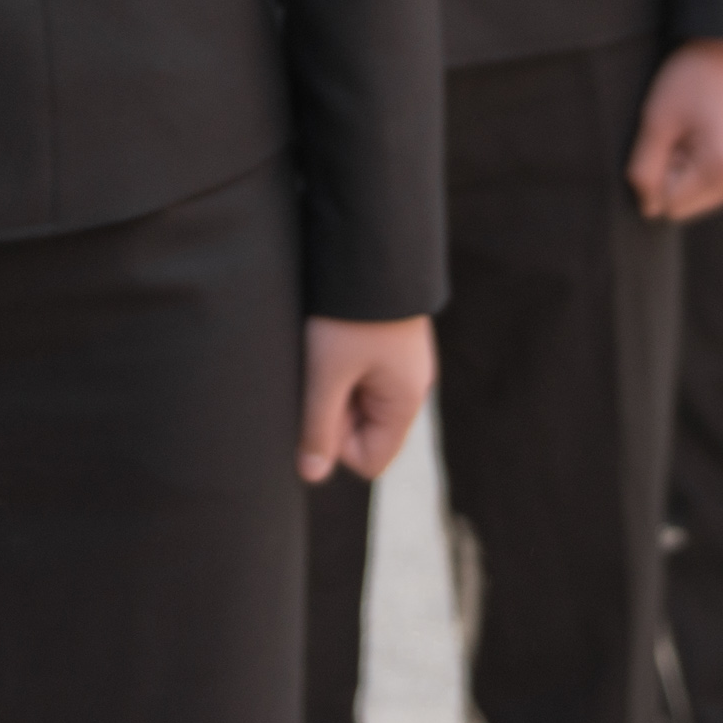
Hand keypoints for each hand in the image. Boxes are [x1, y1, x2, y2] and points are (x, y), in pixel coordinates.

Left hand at [298, 313, 435, 482]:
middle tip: (319, 370)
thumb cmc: (348, 314)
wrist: (370, 246)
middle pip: (364, 431)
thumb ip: (318, 428)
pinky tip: (330, 337)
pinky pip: (361, 374)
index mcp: (406, 401)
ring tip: (323, 348)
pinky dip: (340, 364)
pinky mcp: (388, 342)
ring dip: (334, 385)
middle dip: (334, 411)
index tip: (322, 404)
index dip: (336, 444)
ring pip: (358, 400)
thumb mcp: (327, 373)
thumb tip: (311, 475)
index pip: (369, 461)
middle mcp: (411, 386)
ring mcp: (401, 363)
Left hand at [626, 38, 722, 221]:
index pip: (670, 206)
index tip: (670, 135)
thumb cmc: (697, 73)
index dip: (658, 173)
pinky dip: (716, 163)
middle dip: (679, 174)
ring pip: (710, 195)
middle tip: (686, 129)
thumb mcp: (658, 119)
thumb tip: (648, 209)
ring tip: (703, 125)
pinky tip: (718, 128)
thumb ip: (645, 170)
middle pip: (692, 205)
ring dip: (696, 169)